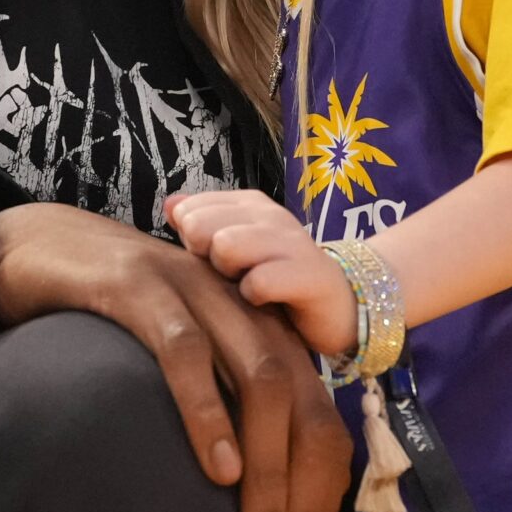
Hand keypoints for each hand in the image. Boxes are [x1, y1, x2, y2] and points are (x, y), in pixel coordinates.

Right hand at [0, 202, 352, 511]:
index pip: (320, 418)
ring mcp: (195, 290)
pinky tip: (215, 467)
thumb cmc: (106, 323)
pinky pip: (187, 351)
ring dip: (268, 465)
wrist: (34, 247)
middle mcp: (241, 304)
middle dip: (304, 494)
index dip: (319, 497)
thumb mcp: (177, 368)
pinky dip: (208, 411)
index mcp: (259, 328)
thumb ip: (216, 414)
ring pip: (261, 379)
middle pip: (305, 403)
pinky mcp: (141, 287)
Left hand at [165, 190, 355, 356]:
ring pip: (227, 246)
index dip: (191, 241)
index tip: (212, 260)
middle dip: (204, 257)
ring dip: (227, 275)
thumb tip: (170, 205)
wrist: (341, 307)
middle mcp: (271, 215)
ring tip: (245, 286)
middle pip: (200, 226)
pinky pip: (259, 282)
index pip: (190, 209)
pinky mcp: (309, 274)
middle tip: (229, 276)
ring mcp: (292, 242)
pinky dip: (254, 297)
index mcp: (250, 205)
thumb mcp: (236, 250)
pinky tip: (264, 302)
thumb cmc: (278, 279)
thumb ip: (201, 226)